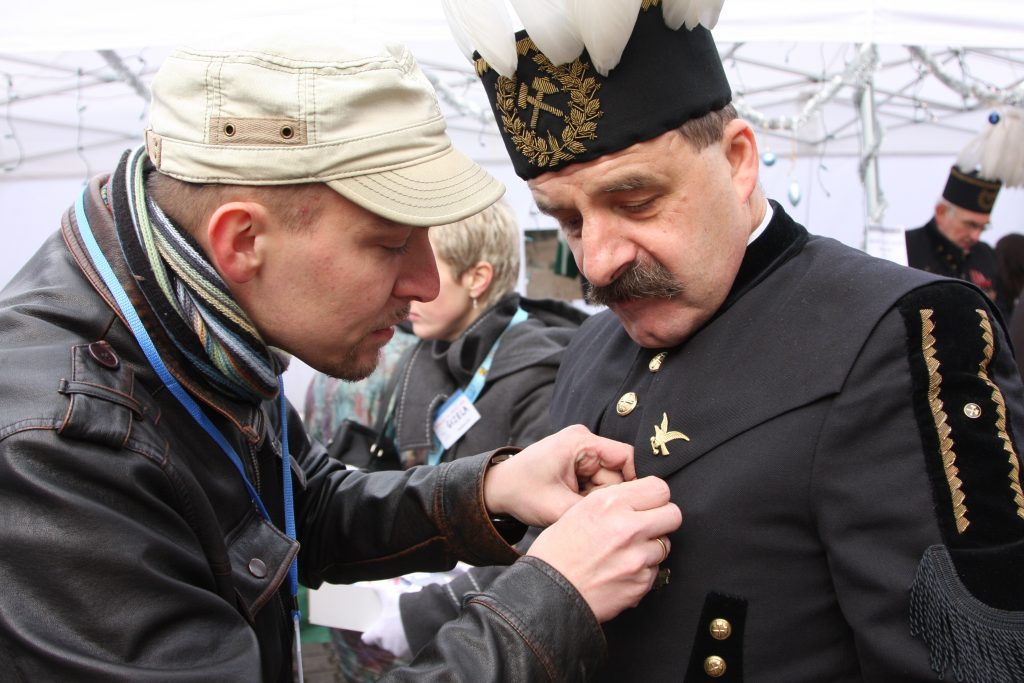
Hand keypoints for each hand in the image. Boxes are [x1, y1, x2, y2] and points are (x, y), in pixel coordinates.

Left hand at [361, 585, 411, 658]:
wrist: (427, 617)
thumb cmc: (404, 607)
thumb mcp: (390, 596)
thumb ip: (379, 591)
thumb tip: (371, 585)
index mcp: (379, 633)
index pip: (367, 639)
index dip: (370, 634)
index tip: (375, 629)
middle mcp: (387, 645)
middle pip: (383, 642)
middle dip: (388, 635)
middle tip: (395, 625)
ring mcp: (399, 651)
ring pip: (396, 647)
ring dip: (400, 640)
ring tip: (407, 628)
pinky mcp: (411, 654)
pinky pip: (408, 651)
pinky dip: (410, 644)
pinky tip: (415, 634)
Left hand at [482, 424, 633, 527]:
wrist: (497, 489)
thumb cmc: (521, 492)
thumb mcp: (558, 507)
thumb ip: (594, 512)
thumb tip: (624, 521)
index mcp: (581, 442)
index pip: (626, 458)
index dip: (633, 483)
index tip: (629, 508)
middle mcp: (584, 442)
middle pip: (617, 473)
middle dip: (607, 496)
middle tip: (586, 511)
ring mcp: (581, 452)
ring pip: (608, 481)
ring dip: (596, 499)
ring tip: (574, 507)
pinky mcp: (577, 463)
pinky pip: (596, 483)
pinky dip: (589, 497)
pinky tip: (573, 504)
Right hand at [526, 476, 680, 622]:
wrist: (548, 595)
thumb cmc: (555, 554)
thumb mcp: (576, 511)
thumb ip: (611, 502)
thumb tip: (635, 500)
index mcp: (609, 503)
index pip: (659, 488)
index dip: (654, 497)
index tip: (648, 504)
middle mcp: (627, 527)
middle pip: (673, 514)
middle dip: (662, 520)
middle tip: (646, 527)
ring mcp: (637, 557)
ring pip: (665, 544)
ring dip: (650, 548)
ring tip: (625, 554)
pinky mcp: (641, 583)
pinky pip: (654, 571)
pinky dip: (642, 572)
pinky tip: (620, 572)